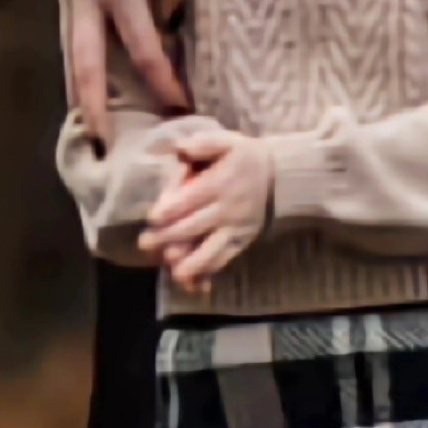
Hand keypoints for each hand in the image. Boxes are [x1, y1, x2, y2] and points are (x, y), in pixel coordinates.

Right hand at [52, 0, 186, 141]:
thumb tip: (170, 22)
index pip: (142, 45)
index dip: (160, 78)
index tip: (178, 103)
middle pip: (85, 64)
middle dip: (95, 107)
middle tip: (104, 144)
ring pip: (69, 51)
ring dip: (77, 90)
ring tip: (87, 125)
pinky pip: (68, 31)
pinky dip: (73, 59)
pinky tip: (80, 79)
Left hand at [141, 116, 273, 291]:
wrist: (282, 179)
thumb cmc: (246, 158)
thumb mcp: (228, 142)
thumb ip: (203, 144)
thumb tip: (179, 148)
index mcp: (220, 184)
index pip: (189, 200)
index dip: (168, 210)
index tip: (153, 217)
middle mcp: (227, 210)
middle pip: (192, 227)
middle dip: (166, 238)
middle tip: (145, 243)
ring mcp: (235, 230)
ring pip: (209, 252)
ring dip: (188, 264)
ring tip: (172, 270)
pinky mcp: (241, 243)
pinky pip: (223, 261)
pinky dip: (207, 274)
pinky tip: (193, 285)